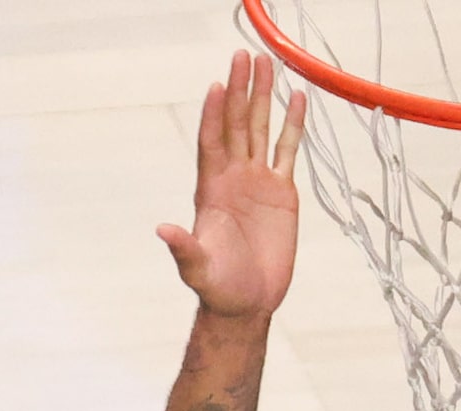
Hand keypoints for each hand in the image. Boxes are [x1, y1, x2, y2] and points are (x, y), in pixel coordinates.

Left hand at [159, 51, 305, 319]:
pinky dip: (293, 125)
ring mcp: (258, 182)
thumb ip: (183, 248)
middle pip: (237, 125)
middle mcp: (233, 179)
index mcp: (211, 190)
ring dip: (263, 97)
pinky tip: (297, 98)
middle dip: (240, 91)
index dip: (215, 115)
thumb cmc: (218, 288)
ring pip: (261, 130)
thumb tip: (162, 230)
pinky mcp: (283, 193)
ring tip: (267, 63)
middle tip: (244, 56)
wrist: (247, 303)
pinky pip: (289, 151)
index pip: (212, 142)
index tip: (218, 84)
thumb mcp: (197, 269)